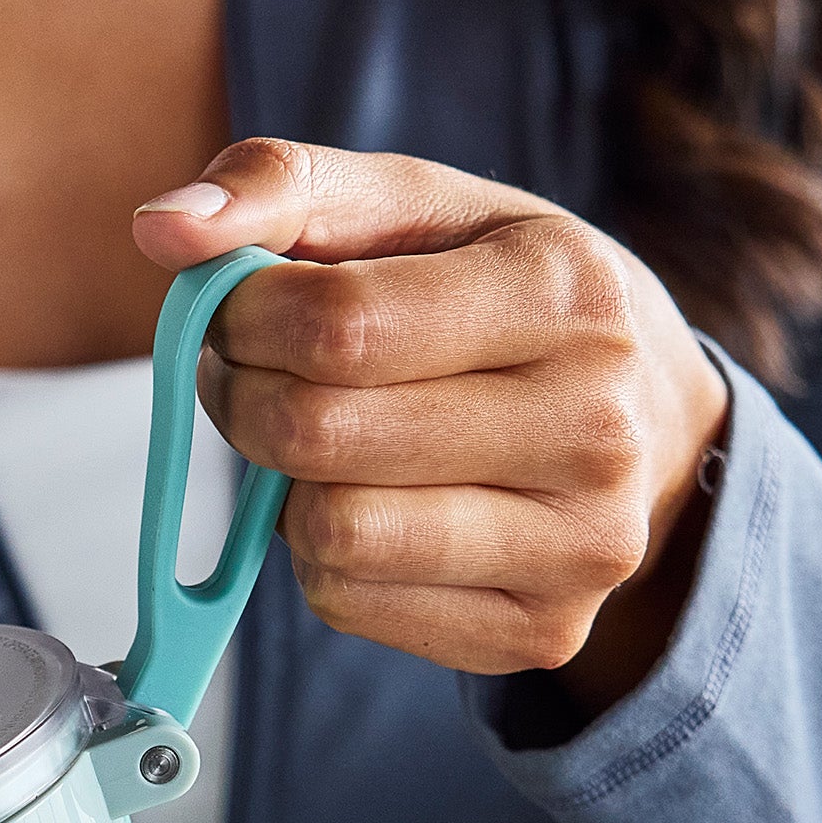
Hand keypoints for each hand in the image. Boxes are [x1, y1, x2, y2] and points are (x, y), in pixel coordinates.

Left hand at [134, 141, 731, 722]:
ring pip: (330, 535)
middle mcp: (592, 428)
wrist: (659, 434)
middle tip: (260, 380)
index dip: (245, 321)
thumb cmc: (516, 307)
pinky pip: (347, 604)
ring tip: (321, 446)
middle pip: (318, 437)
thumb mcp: (429, 210)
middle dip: (248, 402)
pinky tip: (372, 509)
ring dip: (282, 492)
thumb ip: (289, 189)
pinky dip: (324, 559)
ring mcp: (574, 546)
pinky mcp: (537, 633)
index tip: (240, 311)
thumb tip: (162, 225)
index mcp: (568, 295)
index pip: (338, 327)